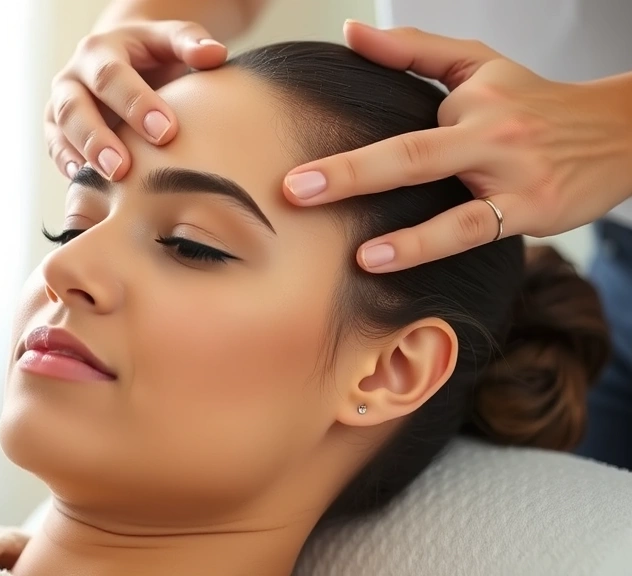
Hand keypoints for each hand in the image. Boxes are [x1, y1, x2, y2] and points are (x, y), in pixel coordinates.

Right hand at [45, 20, 227, 180]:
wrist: (123, 59)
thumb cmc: (151, 55)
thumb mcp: (169, 40)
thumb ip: (190, 42)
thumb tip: (214, 54)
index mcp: (100, 51)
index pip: (112, 76)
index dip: (136, 103)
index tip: (166, 131)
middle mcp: (73, 77)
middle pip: (75, 107)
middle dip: (98, 138)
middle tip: (124, 168)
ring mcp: (60, 105)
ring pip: (62, 130)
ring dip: (84, 157)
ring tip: (109, 180)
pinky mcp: (56, 131)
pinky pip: (56, 150)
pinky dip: (69, 167)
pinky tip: (85, 183)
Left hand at [282, 21, 631, 272]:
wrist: (619, 132)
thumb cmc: (534, 102)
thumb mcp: (479, 65)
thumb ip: (412, 51)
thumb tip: (351, 33)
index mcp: (468, 99)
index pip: (397, 114)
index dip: (343, 139)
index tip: (291, 161)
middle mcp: (488, 133)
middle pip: (409, 152)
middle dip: (347, 173)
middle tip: (293, 190)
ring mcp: (510, 174)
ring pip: (445, 199)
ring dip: (400, 232)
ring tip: (356, 253)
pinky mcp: (529, 210)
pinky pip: (470, 231)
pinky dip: (426, 247)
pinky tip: (382, 261)